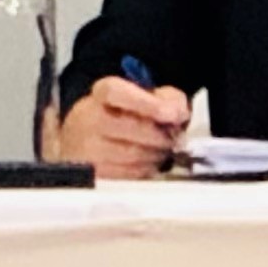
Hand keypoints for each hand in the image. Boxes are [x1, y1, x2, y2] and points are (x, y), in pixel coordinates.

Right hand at [48, 73, 190, 177]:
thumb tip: (179, 113)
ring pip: (134, 154)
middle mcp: (87, 118)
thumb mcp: (144, 96)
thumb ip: (166, 98)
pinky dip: (146, 169)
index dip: (146, 103)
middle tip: (174, 138)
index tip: (172, 114)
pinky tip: (148, 162)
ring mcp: (88, 148)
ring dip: (156, 154)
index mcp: (100, 93)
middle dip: (161, 136)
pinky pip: (130, 174)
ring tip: (160, 150)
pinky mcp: (94, 173)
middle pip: (132, 128)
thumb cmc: (122, 116)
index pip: (116, 92)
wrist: (88, 139)